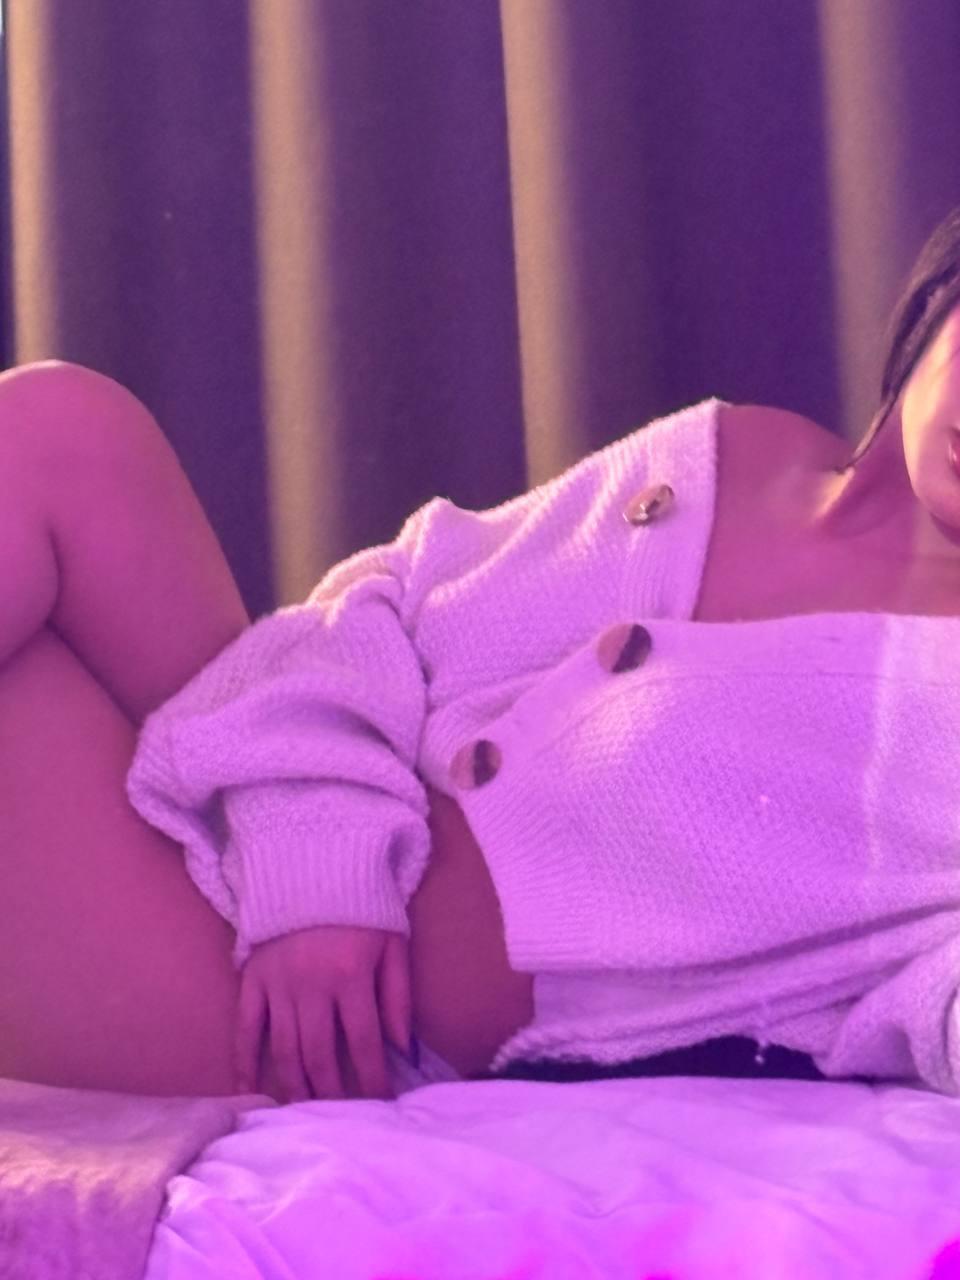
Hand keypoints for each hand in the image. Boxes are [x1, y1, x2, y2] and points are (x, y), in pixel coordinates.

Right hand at [234, 924, 411, 1103]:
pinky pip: (245, 1028)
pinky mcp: (252, 979)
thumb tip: (404, 1048)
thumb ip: (399, 996)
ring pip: (284, 1050)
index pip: (363, 1043)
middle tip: (340, 1119)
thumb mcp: (393, 943)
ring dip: (295, 1086)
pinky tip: (248, 1092)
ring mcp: (277, 985)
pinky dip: (243, 1062)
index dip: (373, 1080)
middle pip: (319, 1055)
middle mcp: (311, 986)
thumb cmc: (362, 907)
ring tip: (305, 1113)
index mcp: (351, 976)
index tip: (381, 1106)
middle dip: (332, 1094)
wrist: (313, 864)